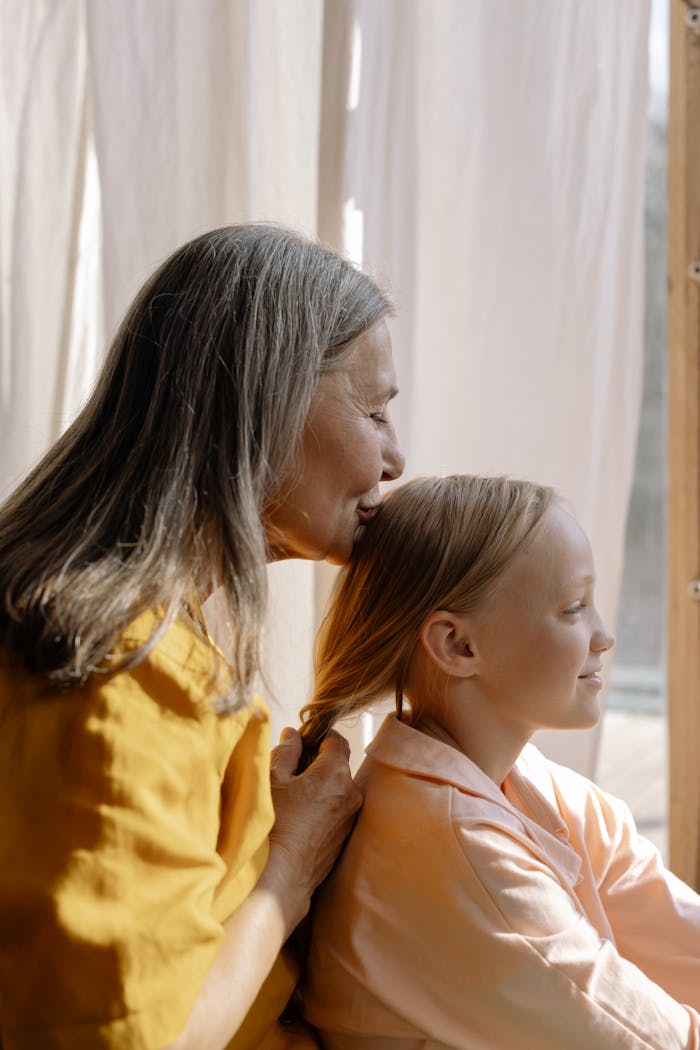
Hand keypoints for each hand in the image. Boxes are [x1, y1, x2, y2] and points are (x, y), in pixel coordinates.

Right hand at [261, 727, 361, 932]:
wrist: (280, 878)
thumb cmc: (274, 825)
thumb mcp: (272, 779)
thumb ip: (286, 751)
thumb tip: (293, 736)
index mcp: (336, 773)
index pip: (336, 740)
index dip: (318, 736)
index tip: (300, 740)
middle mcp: (350, 794)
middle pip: (338, 765)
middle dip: (316, 762)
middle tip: (289, 768)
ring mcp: (349, 818)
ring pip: (337, 789)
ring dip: (319, 786)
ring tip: (291, 795)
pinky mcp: (343, 838)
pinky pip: (335, 811)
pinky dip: (321, 806)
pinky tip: (297, 816)